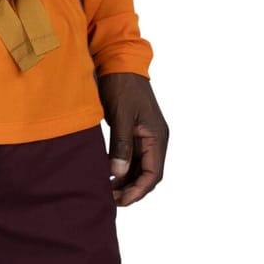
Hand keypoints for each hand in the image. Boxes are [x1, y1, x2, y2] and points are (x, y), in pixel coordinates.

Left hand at [98, 71, 167, 206]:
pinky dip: (122, 168)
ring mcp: (146, 136)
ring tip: (106, 190)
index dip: (138, 190)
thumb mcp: (121, 115)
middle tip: (110, 199)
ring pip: (140, 167)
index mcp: (157, 136)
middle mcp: (155, 139)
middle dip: (131, 189)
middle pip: (148, 174)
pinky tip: (107, 173)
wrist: (120, 63)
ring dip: (126, 180)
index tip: (121, 200)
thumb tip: (118, 172)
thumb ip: (121, 145)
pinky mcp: (136, 133)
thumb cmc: (123, 86)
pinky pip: (132, 157)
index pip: (154, 174)